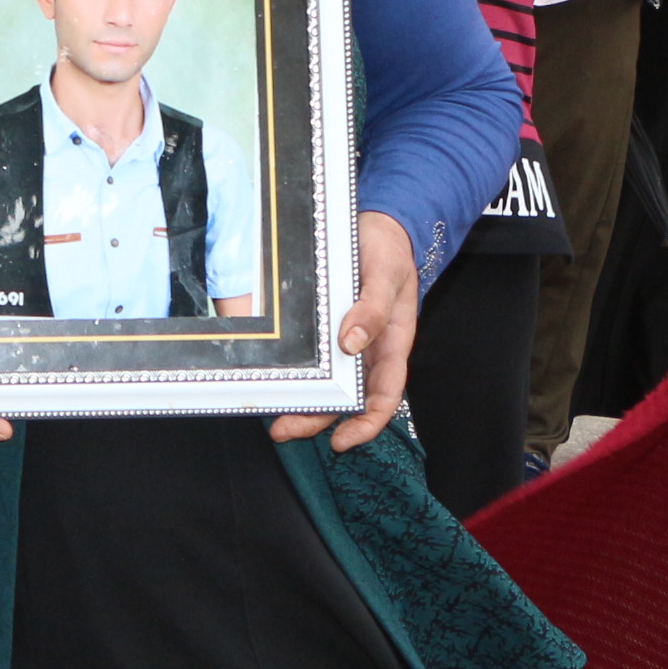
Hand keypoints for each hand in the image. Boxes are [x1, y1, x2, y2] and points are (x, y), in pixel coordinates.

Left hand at [270, 211, 417, 451]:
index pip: (384, 397)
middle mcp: (369, 352)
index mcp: (392, 346)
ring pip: (328, 383)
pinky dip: (300, 373)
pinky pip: (315, 358)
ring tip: (276, 417)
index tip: (342, 441)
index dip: (365, 424)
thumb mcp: (385, 276)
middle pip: (347, 398)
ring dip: (304, 403)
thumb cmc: (389, 253)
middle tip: (285, 429)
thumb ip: (374, 309)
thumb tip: (352, 343)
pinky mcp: (328, 329)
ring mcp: (348, 342)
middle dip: (318, 419)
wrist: (378, 227)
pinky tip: (279, 380)